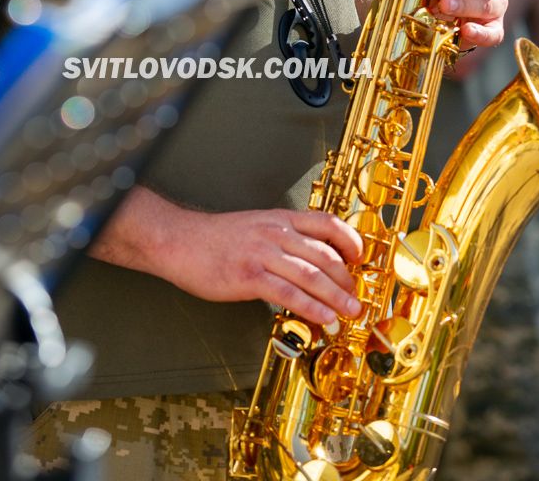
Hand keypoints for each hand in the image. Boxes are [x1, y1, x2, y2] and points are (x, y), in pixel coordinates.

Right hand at [92, 189, 363, 326]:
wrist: (179, 240)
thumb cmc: (215, 238)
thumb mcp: (255, 225)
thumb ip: (282, 237)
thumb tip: (310, 259)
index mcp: (279, 219)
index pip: (327, 223)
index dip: (350, 241)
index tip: (360, 260)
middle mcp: (276, 232)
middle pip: (326, 255)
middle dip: (348, 280)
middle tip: (357, 299)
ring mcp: (263, 253)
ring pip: (313, 275)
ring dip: (338, 297)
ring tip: (350, 313)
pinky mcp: (249, 276)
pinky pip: (290, 294)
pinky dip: (313, 308)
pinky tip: (324, 319)